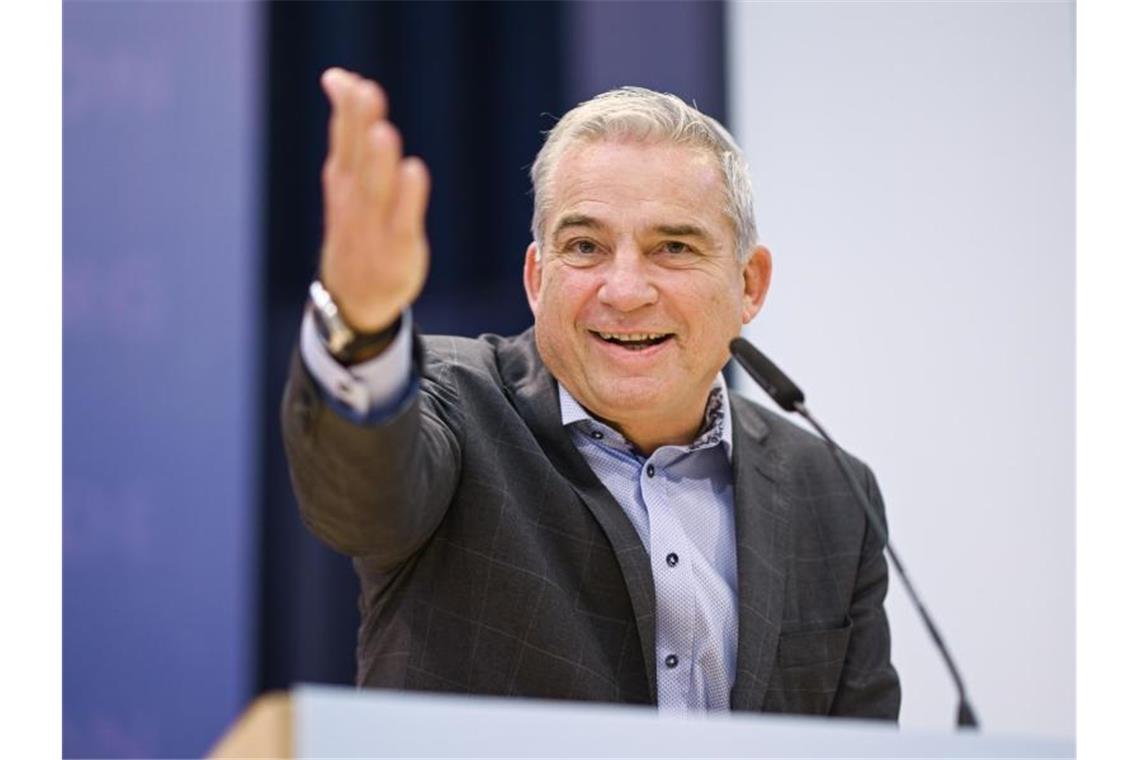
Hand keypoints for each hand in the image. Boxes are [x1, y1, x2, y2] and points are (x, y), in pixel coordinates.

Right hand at [318, 68, 430, 331]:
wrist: (353, 300)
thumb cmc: (356, 230)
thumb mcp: (347, 184)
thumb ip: (350, 136)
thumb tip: (347, 82)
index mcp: (342, 183)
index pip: (341, 141)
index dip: (343, 110)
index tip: (343, 79)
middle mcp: (354, 202)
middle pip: (357, 159)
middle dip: (358, 127)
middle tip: (364, 92)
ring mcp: (373, 227)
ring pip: (375, 189)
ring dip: (378, 160)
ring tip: (382, 131)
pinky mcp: (398, 248)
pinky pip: (402, 220)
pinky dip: (406, 197)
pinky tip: (413, 171)